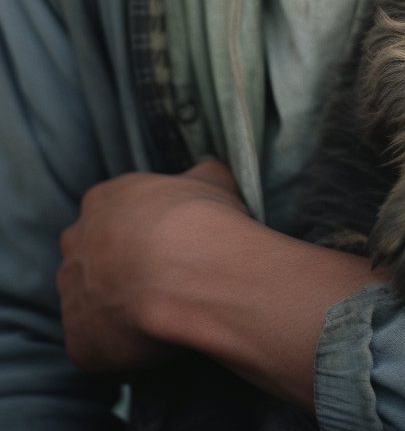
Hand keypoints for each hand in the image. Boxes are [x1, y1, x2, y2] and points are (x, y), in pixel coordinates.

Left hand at [57, 159, 247, 375]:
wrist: (190, 270)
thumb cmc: (201, 219)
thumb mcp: (213, 179)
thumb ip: (202, 175)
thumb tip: (209, 173)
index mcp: (101, 200)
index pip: (107, 216)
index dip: (134, 234)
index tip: (161, 247)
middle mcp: (75, 244)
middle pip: (88, 260)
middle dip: (115, 272)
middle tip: (158, 283)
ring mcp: (72, 293)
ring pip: (88, 307)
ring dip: (115, 313)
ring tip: (159, 316)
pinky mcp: (79, 340)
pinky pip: (96, 348)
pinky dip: (119, 352)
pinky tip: (152, 343)